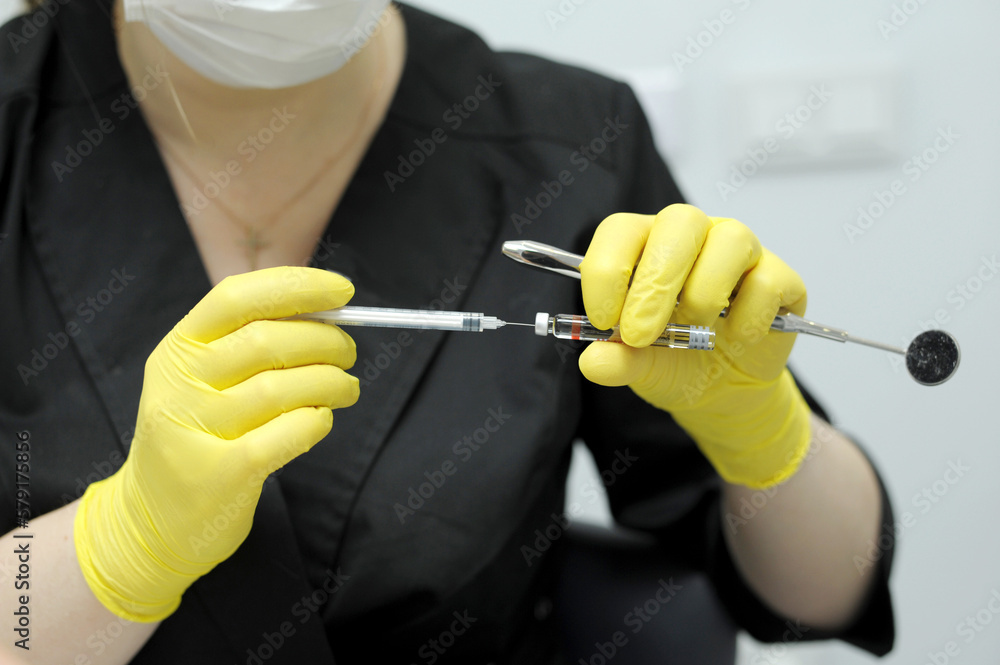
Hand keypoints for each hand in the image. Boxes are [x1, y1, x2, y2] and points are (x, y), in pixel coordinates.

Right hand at [74, 267, 358, 620]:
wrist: (151, 522)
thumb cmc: (199, 438)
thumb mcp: (204, 381)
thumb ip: (252, 343)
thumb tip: (327, 311)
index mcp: (179, 348)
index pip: (238, 297)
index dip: (297, 287)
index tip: (343, 291)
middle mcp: (180, 383)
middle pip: (267, 341)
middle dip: (325, 341)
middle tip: (348, 353)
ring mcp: (194, 430)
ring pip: (281, 388)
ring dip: (330, 382)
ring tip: (346, 388)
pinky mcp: (218, 475)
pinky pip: (286, 434)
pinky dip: (315, 421)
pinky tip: (321, 420)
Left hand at [577, 204, 811, 487]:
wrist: (724, 391)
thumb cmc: (675, 361)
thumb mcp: (640, 367)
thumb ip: (617, 360)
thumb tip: (592, 362)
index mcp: (647, 243)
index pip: (621, 230)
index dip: (607, 269)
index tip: (602, 319)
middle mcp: (694, 235)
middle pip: (679, 222)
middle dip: (655, 281)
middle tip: (639, 334)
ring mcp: (741, 251)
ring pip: (731, 240)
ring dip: (705, 292)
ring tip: (695, 331)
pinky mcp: (780, 277)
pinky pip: (769, 280)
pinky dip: (749, 316)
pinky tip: (737, 338)